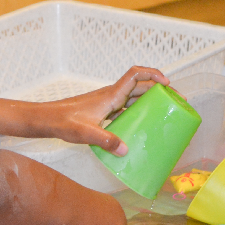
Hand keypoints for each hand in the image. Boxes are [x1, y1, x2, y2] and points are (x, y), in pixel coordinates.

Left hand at [37, 66, 168, 153]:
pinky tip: (142, 126)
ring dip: (151, 101)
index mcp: (111, 94)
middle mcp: (112, 95)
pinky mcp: (104, 111)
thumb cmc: (63, 122)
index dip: (153, 74)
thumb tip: (125, 150)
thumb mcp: (85, 133)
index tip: (167, 84)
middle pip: (141, 86)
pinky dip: (138, 112)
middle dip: (160, 90)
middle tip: (177, 102)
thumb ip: (105, 140)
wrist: (47, 120)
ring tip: (166, 113)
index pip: (135, 74)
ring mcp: (108, 103)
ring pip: (135, 97)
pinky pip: (127, 108)